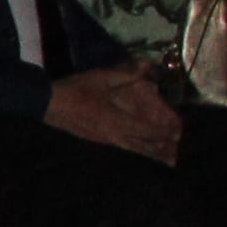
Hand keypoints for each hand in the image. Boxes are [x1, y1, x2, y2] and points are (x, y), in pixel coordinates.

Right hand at [43, 64, 180, 160]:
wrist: (48, 104)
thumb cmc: (76, 90)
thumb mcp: (103, 78)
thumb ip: (128, 74)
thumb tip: (149, 65)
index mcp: (118, 121)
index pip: (147, 131)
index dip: (164, 132)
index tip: (178, 133)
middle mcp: (114, 135)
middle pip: (142, 146)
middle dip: (160, 149)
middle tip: (175, 153)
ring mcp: (104, 140)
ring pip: (132, 150)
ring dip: (149, 154)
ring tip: (164, 160)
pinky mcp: (96, 141)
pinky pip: (122, 148)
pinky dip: (135, 152)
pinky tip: (137, 151)